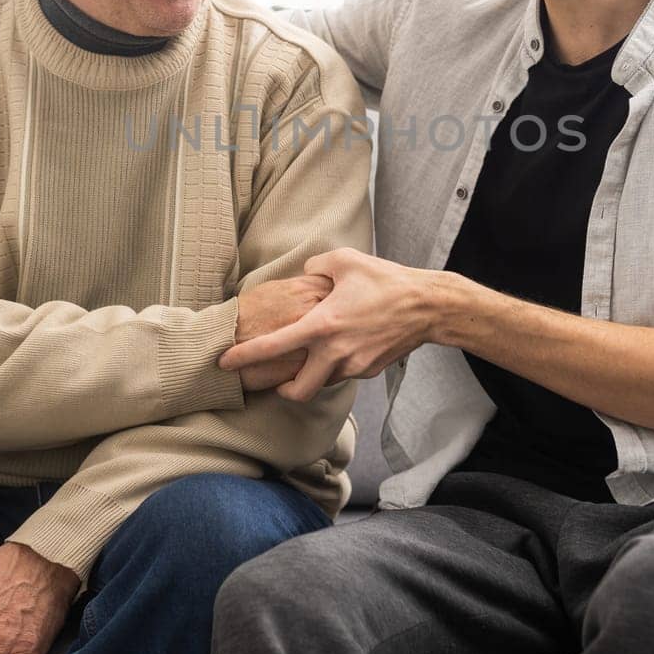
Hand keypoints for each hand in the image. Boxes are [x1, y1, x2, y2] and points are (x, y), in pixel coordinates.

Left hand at [220, 249, 442, 400]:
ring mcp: (354, 365)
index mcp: (322, 325)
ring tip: (311, 357)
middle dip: (281, 392)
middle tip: (274, 382)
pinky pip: (343, 373)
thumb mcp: (345, 261)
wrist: (428, 306)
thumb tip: (304, 272)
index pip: (272, 347)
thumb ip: (315, 266)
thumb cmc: (386, 280)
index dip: (244, 356)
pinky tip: (341, 347)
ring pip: (322, 382)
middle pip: (297, 391)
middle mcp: (335, 352)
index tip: (224, 362)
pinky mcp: (369, 370)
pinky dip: (335, 366)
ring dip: (311, 375)